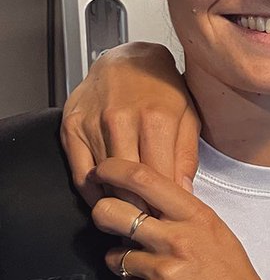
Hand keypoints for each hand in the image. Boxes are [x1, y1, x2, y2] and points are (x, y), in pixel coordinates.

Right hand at [61, 43, 199, 205]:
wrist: (128, 59)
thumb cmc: (162, 89)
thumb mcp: (188, 117)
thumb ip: (187, 156)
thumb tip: (184, 193)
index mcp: (156, 119)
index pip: (158, 180)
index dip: (163, 205)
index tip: (166, 217)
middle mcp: (121, 121)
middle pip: (128, 186)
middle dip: (140, 209)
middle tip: (148, 221)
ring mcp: (93, 124)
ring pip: (104, 183)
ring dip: (117, 202)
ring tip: (130, 212)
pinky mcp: (71, 127)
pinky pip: (80, 174)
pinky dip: (93, 192)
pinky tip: (107, 196)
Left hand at [91, 157, 269, 279]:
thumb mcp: (221, 237)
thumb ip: (188, 216)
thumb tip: (156, 197)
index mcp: (198, 217)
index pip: (145, 179)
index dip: (114, 170)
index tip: (102, 172)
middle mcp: (179, 239)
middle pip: (112, 213)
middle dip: (102, 217)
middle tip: (109, 224)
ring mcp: (164, 270)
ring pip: (114, 256)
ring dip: (123, 266)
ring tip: (150, 275)